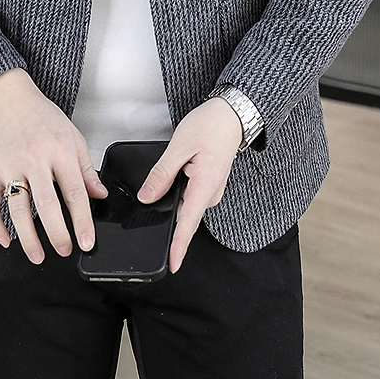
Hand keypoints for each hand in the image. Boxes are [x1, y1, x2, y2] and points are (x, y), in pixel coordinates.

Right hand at [0, 67, 108, 263]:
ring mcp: (10, 166)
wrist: (10, 100)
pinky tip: (6, 241)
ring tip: (38, 255)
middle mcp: (34, 159)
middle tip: (66, 251)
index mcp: (59, 151)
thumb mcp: (73, 136)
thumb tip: (99, 195)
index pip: (74, 192)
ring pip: (18, 209)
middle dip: (57, 233)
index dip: (82, 221)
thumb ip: (85, 168)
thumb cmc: (43, 118)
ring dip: (27, 237)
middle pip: (46, 205)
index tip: (87, 242)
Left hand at [136, 96, 242, 272]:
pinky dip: (179, 198)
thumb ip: (162, 173)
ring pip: (187, 207)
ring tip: (163, 193)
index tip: (172, 263)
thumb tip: (148, 196)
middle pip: (186, 218)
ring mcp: (211, 190)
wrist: (232, 114)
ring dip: (173, 208)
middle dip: (170, 227)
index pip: (189, 222)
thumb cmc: (210, 125)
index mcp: (205, 184)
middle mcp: (211, 192)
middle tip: (157, 218)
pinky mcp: (208, 184)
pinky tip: (171, 188)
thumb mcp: (179, 146)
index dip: (178, 245)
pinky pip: (190, 198)